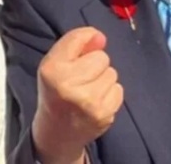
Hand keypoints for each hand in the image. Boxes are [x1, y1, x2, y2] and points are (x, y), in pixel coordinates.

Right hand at [32, 27, 122, 163]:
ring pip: (112, 73)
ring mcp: (88, 102)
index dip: (86, 40)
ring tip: (88, 90)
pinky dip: (110, 93)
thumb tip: (100, 37)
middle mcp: (68, 86)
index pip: (80, 38)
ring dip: (103, 79)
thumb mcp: (55, 63)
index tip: (81, 52)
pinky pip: (118, 89)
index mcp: (52, 70)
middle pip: (102, 57)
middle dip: (95, 64)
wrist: (56, 133)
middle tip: (82, 78)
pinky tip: (97, 101)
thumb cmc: (56, 91)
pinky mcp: (104, 115)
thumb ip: (75, 43)